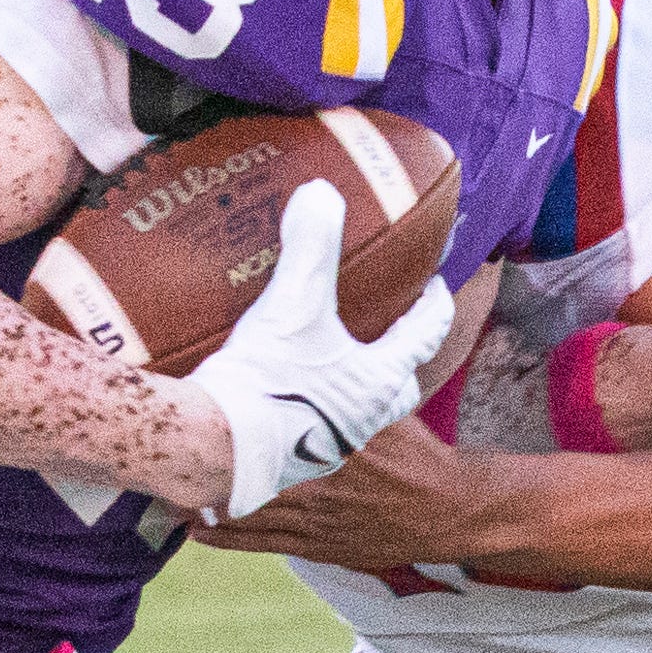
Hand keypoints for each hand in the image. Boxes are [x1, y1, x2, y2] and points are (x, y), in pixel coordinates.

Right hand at [185, 182, 454, 520]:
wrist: (215, 448)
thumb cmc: (269, 380)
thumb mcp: (293, 302)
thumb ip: (312, 246)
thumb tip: (321, 193)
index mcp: (378, 381)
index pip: (425, 337)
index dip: (435, 307)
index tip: (436, 286)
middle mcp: (363, 420)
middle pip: (399, 387)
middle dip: (401, 359)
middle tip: (388, 331)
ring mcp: (328, 445)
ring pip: (358, 411)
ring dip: (354, 384)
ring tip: (330, 355)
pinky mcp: (290, 459)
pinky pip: (314, 425)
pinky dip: (310, 402)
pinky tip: (283, 385)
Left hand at [192, 417, 477, 567]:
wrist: (445, 511)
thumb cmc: (417, 454)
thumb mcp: (386, 411)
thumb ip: (350, 391)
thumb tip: (322, 348)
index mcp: (332, 445)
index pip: (270, 434)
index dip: (231, 430)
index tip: (195, 418)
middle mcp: (317, 486)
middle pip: (247, 479)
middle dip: (207, 473)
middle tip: (164, 463)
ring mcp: (314, 523)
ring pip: (247, 516)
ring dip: (207, 508)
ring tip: (168, 496)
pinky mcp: (317, 548)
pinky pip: (263, 544)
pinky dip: (228, 538)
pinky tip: (199, 532)